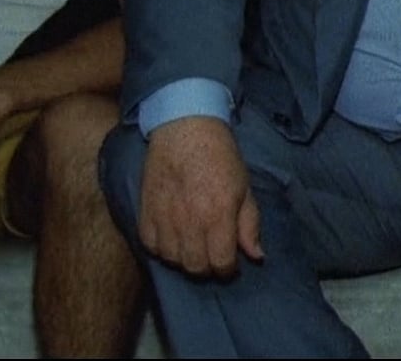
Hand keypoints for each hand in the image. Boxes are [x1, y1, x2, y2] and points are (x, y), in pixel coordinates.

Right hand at [138, 116, 261, 277]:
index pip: (221, 263)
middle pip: (195, 267)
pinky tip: (173, 236)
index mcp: (218, 216)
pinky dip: (162, 248)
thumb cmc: (221, 158)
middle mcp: (189, 222)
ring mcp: (164, 219)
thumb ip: (249, 225)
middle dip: (208, 266)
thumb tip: (256, 257)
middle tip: (212, 253)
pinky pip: (151, 247)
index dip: (228, 269)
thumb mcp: (244, 189)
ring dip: (185, 258)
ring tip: (193, 244)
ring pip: (172, 260)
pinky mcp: (144, 214)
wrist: (185, 131)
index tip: (230, 262)